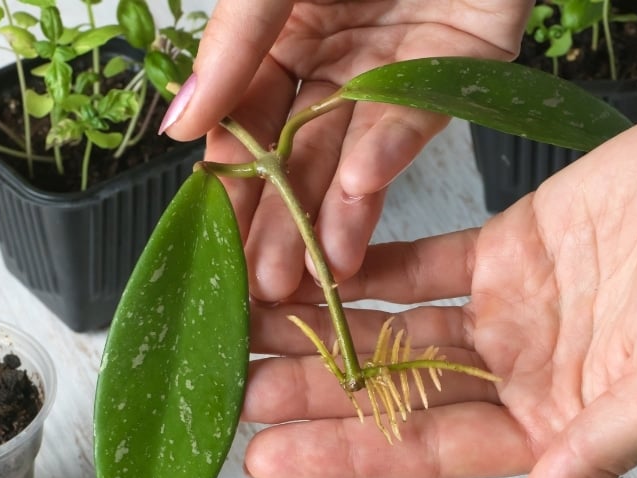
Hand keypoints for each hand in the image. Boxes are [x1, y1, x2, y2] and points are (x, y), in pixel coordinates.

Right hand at [161, 0, 526, 300]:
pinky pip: (415, 118)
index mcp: (280, 32)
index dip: (229, 180)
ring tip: (309, 277)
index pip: (244, 123)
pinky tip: (353, 191)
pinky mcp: (457, 66)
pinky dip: (386, 152)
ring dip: (330, 213)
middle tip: (259, 286)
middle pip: (297, 153)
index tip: (211, 239)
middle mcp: (336, 57)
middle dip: (278, 219)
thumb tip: (180, 126)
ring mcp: (396, 67)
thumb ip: (233, 44)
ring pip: (354, 152)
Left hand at [238, 80, 636, 477]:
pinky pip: (423, 261)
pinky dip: (369, 265)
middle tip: (234, 389)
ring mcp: (510, 312)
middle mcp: (522, 376)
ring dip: (325, 329)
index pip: (428, 450)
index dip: (345, 454)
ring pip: (397, 328)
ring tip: (251, 329)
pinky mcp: (508, 246)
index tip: (269, 457)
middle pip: (396, 392)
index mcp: (557, 427)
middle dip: (314, 392)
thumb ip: (590, 461)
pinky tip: (314, 267)